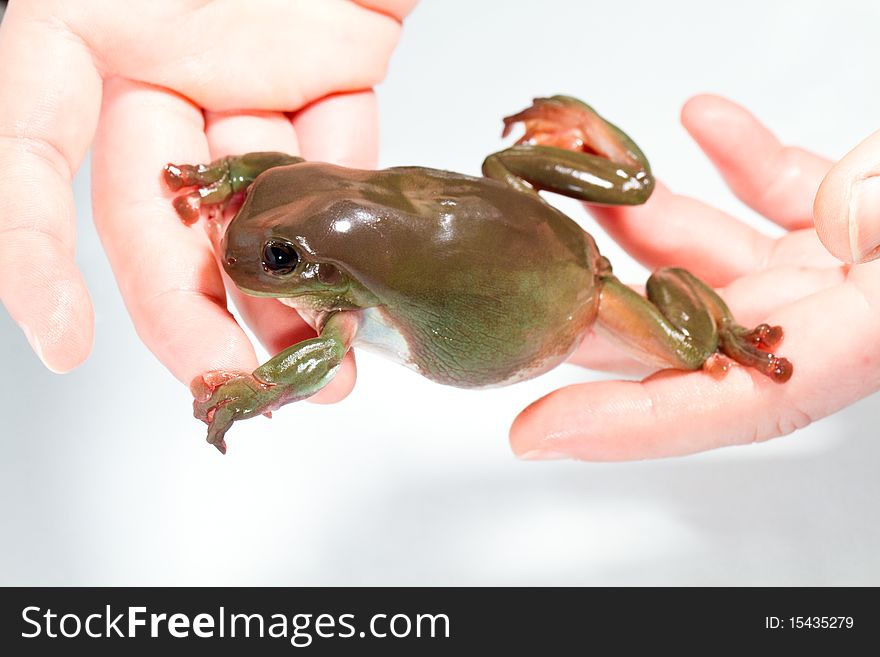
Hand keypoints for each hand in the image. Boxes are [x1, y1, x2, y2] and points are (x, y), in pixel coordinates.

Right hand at [0, 0, 413, 402]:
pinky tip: (364, 272)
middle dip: (196, 312)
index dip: (31, 246)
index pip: (32, 142)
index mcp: (98, 20)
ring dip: (287, 290)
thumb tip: (8, 109)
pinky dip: (345, 217)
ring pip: (257, 204)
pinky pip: (336, 152)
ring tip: (326, 359)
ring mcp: (257, 73)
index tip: (63, 341)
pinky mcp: (334, 67)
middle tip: (237, 379)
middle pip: (163, 213)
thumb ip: (76, 34)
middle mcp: (171, 60)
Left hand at [510, 94, 879, 460]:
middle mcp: (834, 318)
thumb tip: (835, 214)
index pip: (730, 404)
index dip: (627, 425)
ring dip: (646, 220)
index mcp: (862, 341)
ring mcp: (833, 271)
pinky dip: (737, 163)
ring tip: (589, 180)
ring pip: (715, 260)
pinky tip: (700, 124)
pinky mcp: (843, 222)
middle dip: (600, 306)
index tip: (538, 431)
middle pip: (690, 332)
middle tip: (523, 283)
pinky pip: (775, 199)